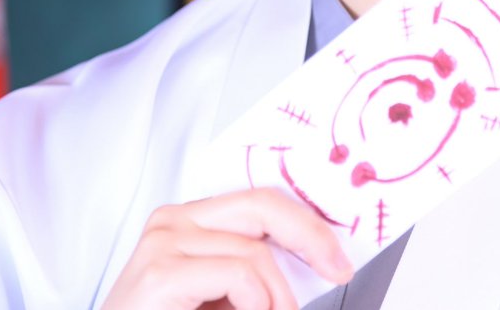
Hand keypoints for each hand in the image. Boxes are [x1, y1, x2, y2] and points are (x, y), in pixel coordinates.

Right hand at [101, 188, 353, 309]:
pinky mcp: (162, 271)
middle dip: (310, 236)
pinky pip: (241, 276)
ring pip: (256, 254)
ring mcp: (164, 242)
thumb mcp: (221, 295)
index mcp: (187, 222)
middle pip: (263, 205)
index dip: (305, 222)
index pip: (259, 200)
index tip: (336, 254)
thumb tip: (313, 257)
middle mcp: (172, 222)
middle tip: (337, 269)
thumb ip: (253, 270)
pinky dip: (258, 305)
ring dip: (277, 301)